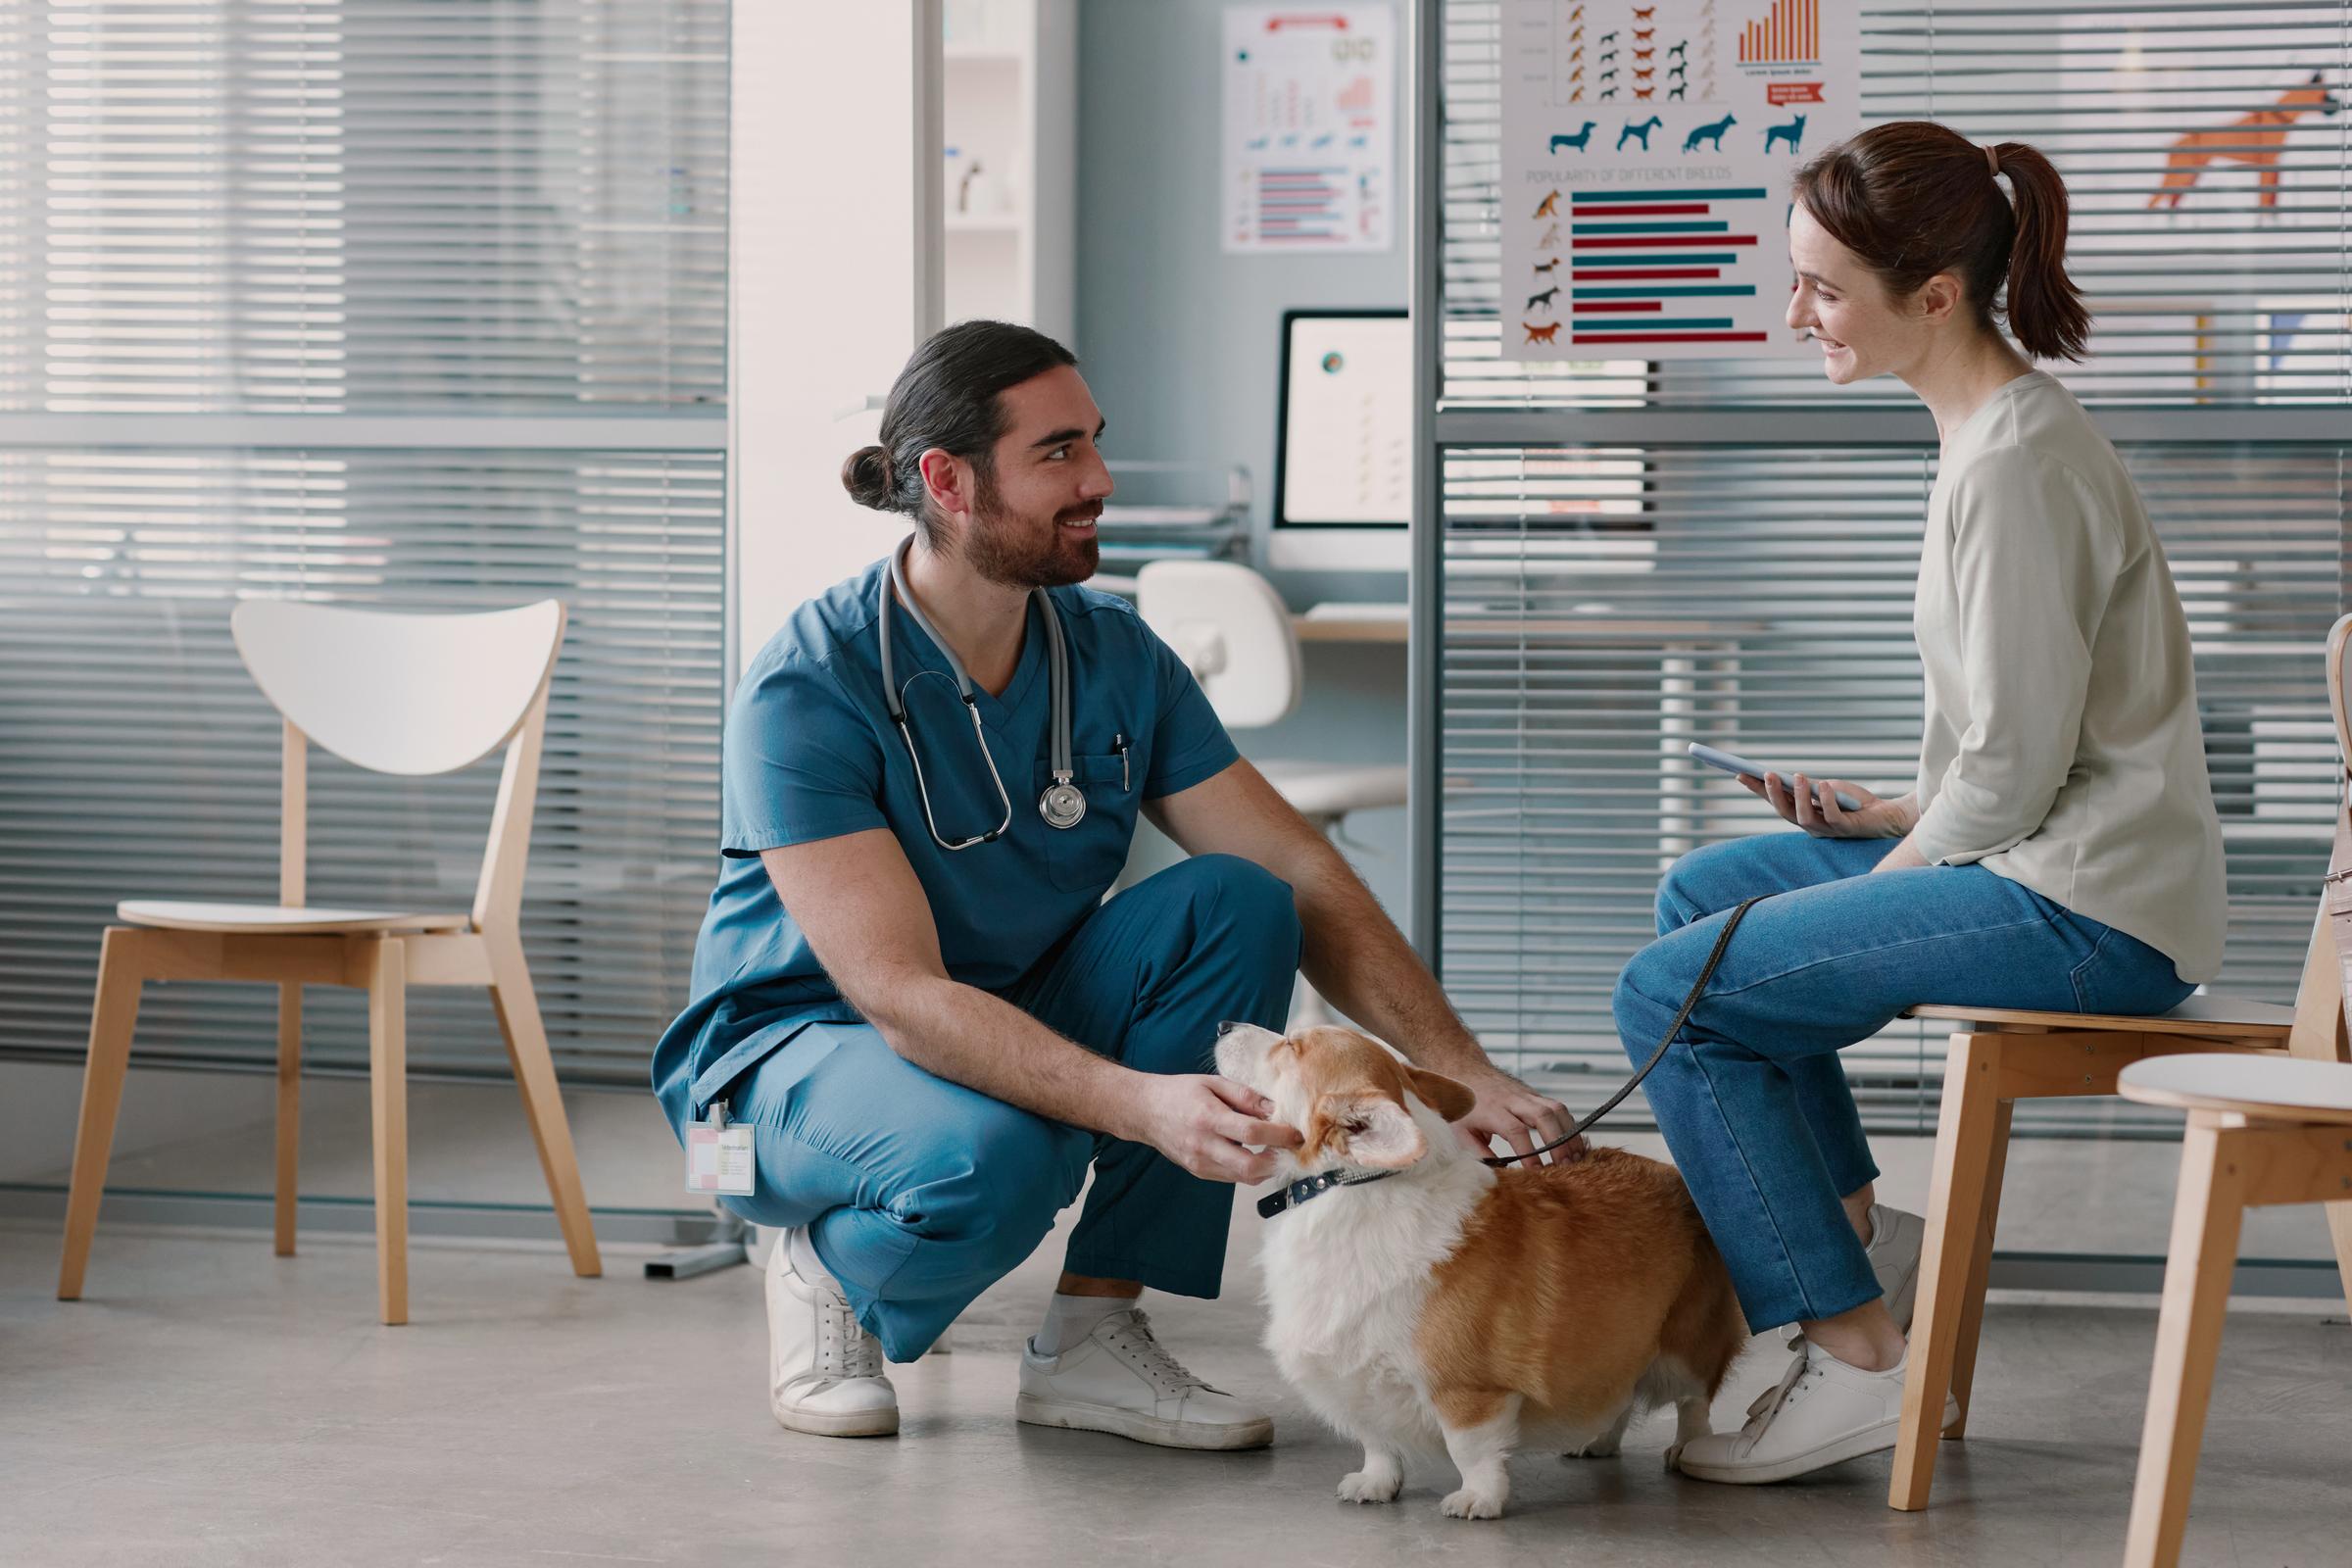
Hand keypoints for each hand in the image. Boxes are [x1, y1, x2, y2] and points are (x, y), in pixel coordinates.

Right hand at [1128, 1074, 1302, 1183]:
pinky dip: (1249, 1169)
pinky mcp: (1199, 1172)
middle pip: (1250, 1167)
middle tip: (1291, 1149)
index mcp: (1208, 1118)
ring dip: (1266, 1168)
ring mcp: (1200, 1163)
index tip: (1297, 1133)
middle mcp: (1203, 1146)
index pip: (1252, 1132)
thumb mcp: (1213, 1082)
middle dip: (1278, 1161)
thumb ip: (1245, 1096)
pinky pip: (1232, 1177)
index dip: (1280, 1135)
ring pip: (1244, 1178)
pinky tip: (1254, 1153)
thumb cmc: (1180, 1092)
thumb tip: (1274, 1108)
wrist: (1145, 1111)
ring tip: (1276, 1150)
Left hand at [1452, 1065, 1583, 1164]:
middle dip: (1558, 1141)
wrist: (1466, 1072)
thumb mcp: (1461, 1131)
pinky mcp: (1535, 1096)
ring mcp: (1527, 1095)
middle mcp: (1513, 1100)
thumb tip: (1498, 1175)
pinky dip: (1569, 1126)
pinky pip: (1558, 1108)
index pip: (1515, 1130)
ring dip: (1570, 1133)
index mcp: (1492, 1109)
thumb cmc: (1463, 1105)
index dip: (1529, 1152)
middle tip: (1565, 1165)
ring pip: (1556, 1108)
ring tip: (1576, 1157)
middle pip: (1543, 1115)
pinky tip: (1574, 1144)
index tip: (1537, 1172)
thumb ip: (1479, 1154)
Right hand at [1739, 771, 1913, 839]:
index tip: (1740, 773)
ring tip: (1798, 775)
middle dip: (1773, 793)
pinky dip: (1827, 800)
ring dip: (1799, 796)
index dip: (1757, 789)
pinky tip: (1825, 785)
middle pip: (1784, 812)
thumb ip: (1809, 787)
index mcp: (1802, 813)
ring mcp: (1827, 829)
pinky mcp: (1845, 829)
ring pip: (1804, 817)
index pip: (1774, 801)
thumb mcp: (1827, 789)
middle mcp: (1811, 825)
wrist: (1885, 814)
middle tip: (1766, 774)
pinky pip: (1832, 816)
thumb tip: (1787, 777)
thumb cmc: (1854, 801)